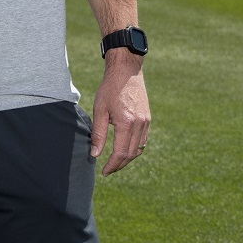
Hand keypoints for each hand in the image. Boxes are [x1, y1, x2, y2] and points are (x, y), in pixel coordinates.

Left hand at [90, 51, 150, 175]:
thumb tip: (94, 155)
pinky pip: (143, 140)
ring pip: (139, 149)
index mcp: (126, 123)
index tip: (104, 172)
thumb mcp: (99, 110)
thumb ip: (98, 134)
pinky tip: (125, 148)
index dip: (112, 165)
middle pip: (131, 154)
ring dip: (128, 158)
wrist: (126, 70)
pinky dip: (135, 148)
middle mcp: (140, 125)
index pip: (120, 153)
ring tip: (115, 161)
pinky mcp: (148, 118)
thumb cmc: (110, 88)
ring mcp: (146, 122)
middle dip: (119, 165)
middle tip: (108, 170)